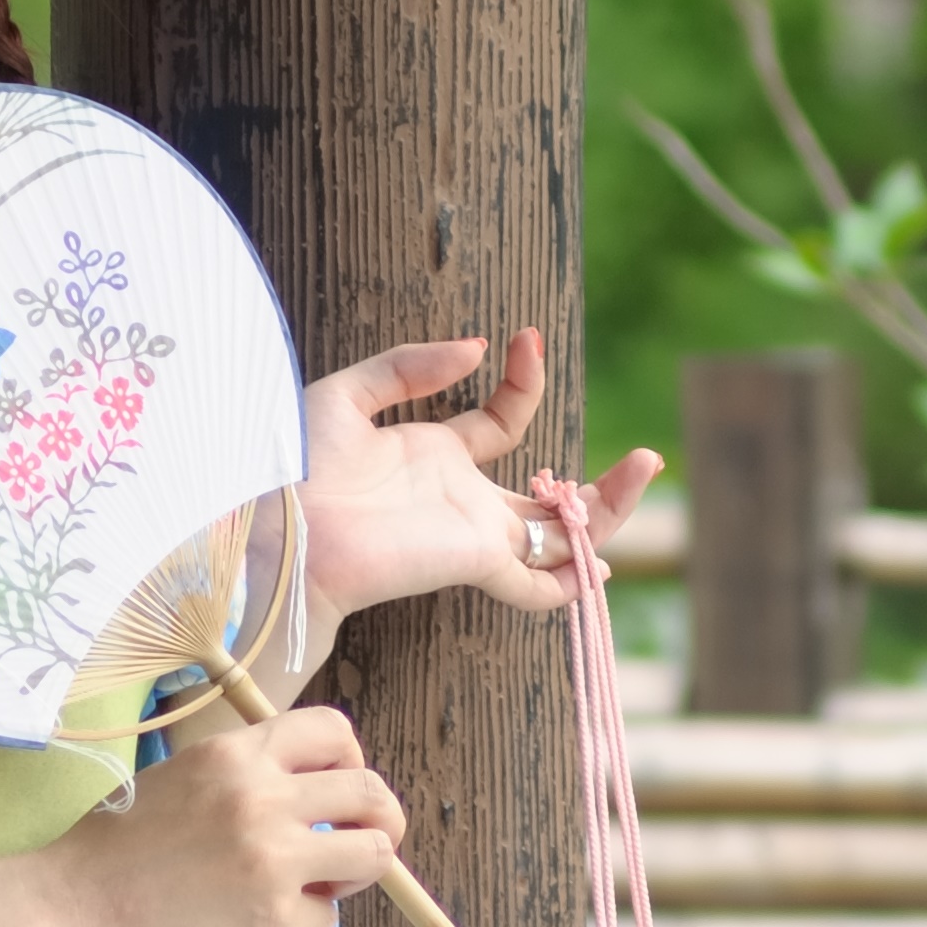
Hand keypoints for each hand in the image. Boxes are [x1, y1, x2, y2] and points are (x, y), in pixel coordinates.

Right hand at [33, 708, 403, 926]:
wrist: (67, 911)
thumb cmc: (112, 848)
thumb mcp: (182, 779)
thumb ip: (245, 778)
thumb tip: (307, 795)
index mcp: (237, 753)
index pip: (335, 731)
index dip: (351, 762)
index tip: (335, 792)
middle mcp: (264, 796)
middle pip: (372, 791)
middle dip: (377, 822)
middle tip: (352, 848)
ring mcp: (274, 857)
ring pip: (374, 853)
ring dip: (356, 873)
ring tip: (319, 886)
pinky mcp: (274, 917)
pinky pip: (326, 919)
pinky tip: (261, 926)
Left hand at [298, 328, 664, 616]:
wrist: (279, 524)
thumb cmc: (296, 465)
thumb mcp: (351, 393)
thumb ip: (413, 366)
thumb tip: (477, 350)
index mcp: (435, 457)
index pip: (503, 423)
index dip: (524, 383)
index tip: (524, 340)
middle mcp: (462, 500)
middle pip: (549, 500)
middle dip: (600, 482)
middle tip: (648, 456)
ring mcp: (472, 534)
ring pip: (558, 539)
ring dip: (608, 513)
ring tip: (646, 471)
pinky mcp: (472, 561)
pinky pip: (531, 586)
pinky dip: (567, 582)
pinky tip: (601, 564)